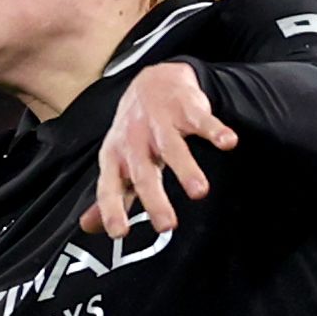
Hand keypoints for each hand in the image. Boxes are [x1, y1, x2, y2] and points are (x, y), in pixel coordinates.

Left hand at [86, 60, 236, 237]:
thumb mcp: (116, 161)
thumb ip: (110, 196)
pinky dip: (215, 131)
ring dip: (186, 170)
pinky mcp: (186, 109)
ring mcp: (160, 123)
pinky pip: (202, 121)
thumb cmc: (135, 131)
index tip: (119, 233)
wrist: (152, 81)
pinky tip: (228, 142)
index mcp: (115, 157)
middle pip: (143, 173)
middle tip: (167, 225)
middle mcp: (135, 141)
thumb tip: (88, 227)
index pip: (109, 188)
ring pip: (172, 148)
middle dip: (154, 200)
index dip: (112, 210)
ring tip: (199, 191)